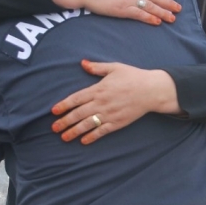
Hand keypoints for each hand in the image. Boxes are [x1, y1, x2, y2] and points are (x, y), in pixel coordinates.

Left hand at [50, 60, 179, 144]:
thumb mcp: (115, 67)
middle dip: (65, 121)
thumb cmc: (133, 77)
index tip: (54, 111)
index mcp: (99, 89)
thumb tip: (83, 63)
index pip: (76, 98)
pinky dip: (92, 137)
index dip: (64, 105)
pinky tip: (83, 141)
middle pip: (78, 113)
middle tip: (54, 128)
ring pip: (88, 124)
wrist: (151, 90)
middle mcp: (102, 102)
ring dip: (74, 131)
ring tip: (64, 137)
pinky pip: (102, 131)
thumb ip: (97, 67)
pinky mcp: (118, 122)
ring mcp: (109, 114)